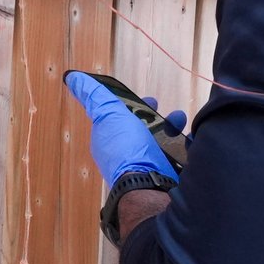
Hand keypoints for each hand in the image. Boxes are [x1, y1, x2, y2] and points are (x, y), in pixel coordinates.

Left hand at [64, 73, 179, 184]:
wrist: (149, 186)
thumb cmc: (126, 149)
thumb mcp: (108, 114)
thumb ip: (94, 97)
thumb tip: (72, 78)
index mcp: (110, 142)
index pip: (121, 119)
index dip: (134, 107)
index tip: (148, 99)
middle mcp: (126, 156)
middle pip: (143, 131)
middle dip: (157, 117)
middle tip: (168, 112)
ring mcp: (146, 168)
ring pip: (161, 143)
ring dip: (172, 128)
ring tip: (180, 121)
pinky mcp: (165, 176)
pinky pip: (176, 156)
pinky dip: (184, 145)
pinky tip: (191, 138)